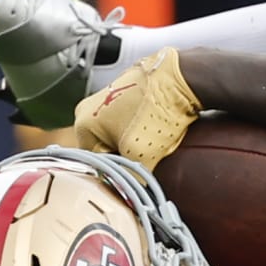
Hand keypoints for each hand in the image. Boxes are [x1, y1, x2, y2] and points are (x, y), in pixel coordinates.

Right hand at [73, 46, 203, 170]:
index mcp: (82, 124)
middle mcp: (89, 107)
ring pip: (121, 133)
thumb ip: (129, 177)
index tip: (137, 170)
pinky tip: (161, 125)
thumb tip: (131, 189)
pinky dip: (146, 125)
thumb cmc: (157, 113)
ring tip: (157, 136)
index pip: (96, 162)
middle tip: (150, 152)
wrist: (182, 77)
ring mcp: (108, 95)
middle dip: (129, 154)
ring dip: (139, 140)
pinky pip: (133, 117)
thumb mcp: (140, 155)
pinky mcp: (127, 89)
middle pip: (108, 147)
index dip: (119, 170)